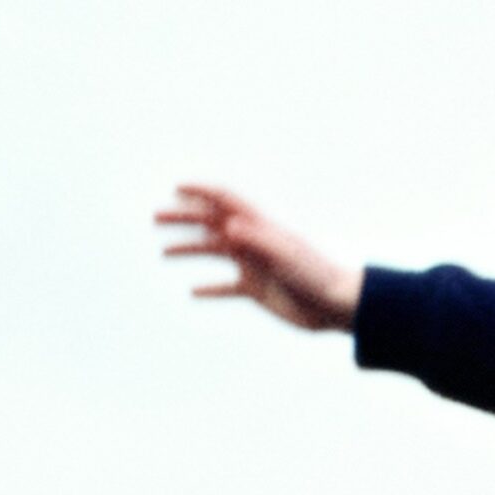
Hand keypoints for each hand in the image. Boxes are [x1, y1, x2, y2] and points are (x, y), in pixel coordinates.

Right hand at [156, 185, 362, 332]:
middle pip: (212, 223)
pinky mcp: (258, 290)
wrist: (338, 306)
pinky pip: (228, 288)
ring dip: (190, 249)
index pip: (227, 200)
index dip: (202, 191)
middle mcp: (254, 242)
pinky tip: (193, 291)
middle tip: (156, 218)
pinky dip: (210, 289)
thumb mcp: (285, 256)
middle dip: (184, 218)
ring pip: (215, 252)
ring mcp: (254, 265)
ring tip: (164, 252)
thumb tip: (229, 226)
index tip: (176, 188)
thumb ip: (257, 240)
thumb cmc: (316, 277)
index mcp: (260, 227)